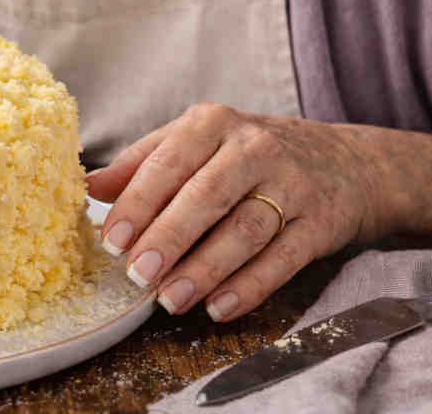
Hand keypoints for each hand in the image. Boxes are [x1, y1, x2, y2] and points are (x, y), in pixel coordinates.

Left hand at [86, 103, 380, 320]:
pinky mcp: (321, 222)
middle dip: (169, 238)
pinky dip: (249, 286)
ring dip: (204, 270)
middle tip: (138, 275)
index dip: (138, 203)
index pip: (168, 162)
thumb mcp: (194, 143)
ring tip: (170, 299)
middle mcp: (254, 147)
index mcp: (212, 123)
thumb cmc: (246, 155)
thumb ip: (141, 164)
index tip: (113, 240)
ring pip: (244, 231)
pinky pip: (282, 259)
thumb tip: (87, 189)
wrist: (344, 161)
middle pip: (206, 196)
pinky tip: (218, 308)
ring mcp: (292, 184)